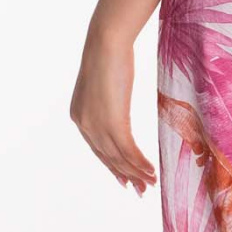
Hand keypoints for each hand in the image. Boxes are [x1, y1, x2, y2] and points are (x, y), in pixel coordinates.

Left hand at [70, 28, 156, 193]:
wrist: (106, 41)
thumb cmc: (109, 53)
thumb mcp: (105, 83)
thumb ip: (109, 99)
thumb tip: (117, 103)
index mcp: (80, 115)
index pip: (97, 148)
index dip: (112, 166)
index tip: (125, 179)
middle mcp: (84, 124)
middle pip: (107, 157)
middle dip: (125, 174)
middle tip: (141, 190)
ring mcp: (97, 124)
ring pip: (118, 156)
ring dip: (136, 172)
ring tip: (151, 183)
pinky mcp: (112, 121)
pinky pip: (128, 149)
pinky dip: (140, 163)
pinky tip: (151, 171)